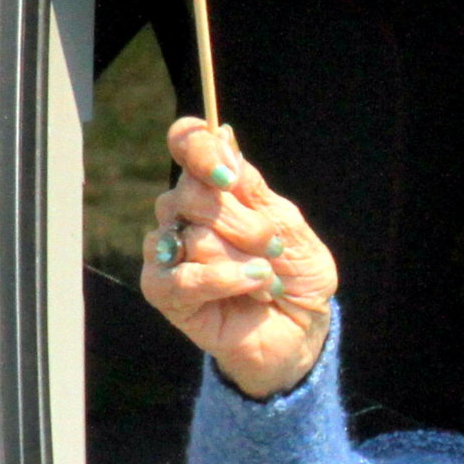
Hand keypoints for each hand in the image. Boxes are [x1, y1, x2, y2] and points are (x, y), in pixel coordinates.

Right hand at [141, 117, 337, 399]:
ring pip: (194, 236)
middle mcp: (185, 210)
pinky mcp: (162, 290)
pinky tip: (255, 284)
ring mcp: (169, 249)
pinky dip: (225, 280)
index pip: (187, 143)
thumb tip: (224, 136)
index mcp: (215, 184)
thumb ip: (253, 188)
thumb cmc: (296, 271)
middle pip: (192, 193)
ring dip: (243, 258)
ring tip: (266, 274)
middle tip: (273, 245)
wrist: (302, 327)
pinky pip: (180, 277)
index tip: (229, 175)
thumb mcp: (289, 223)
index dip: (199, 148)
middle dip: (245, 223)